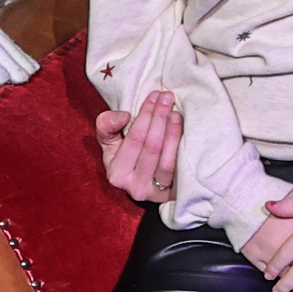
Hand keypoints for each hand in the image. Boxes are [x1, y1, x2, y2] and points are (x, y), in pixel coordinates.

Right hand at [98, 91, 182, 205]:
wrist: (141, 179)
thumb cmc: (125, 154)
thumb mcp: (109, 141)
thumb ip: (106, 126)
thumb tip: (123, 116)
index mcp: (117, 174)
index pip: (134, 139)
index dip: (145, 115)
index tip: (155, 96)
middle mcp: (135, 188)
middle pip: (152, 148)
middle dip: (160, 119)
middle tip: (168, 98)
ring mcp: (156, 194)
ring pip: (167, 162)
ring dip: (173, 133)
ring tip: (176, 113)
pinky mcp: (173, 195)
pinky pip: (181, 172)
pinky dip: (183, 149)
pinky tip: (186, 130)